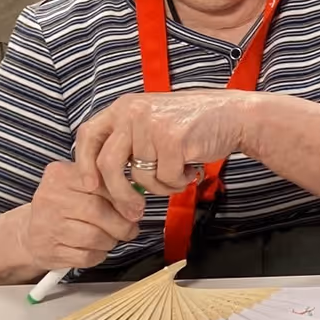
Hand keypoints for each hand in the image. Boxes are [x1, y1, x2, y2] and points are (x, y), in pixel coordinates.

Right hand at [15, 160, 140, 270]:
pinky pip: (86, 256)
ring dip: (111, 240)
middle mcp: (49, 198)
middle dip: (122, 223)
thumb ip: (106, 184)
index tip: (137, 207)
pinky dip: (98, 254)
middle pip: (97, 211)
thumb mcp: (80, 185)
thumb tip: (136, 196)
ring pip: (94, 236)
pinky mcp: (49, 252)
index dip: (125, 199)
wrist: (31, 232)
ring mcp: (47, 226)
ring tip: (112, 237)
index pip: (101, 184)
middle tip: (130, 228)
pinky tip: (96, 248)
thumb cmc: (63, 207)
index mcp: (60, 175)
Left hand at [72, 90, 256, 223]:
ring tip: (178, 175)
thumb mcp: (151, 122)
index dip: (84, 164)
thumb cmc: (193, 124)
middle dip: (119, 195)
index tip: (90, 186)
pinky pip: (165, 178)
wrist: (234, 116)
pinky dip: (179, 182)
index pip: (88, 136)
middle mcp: (134, 112)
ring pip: (140, 177)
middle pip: (108, 164)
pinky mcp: (172, 139)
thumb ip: (127, 141)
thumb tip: (102, 179)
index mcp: (124, 107)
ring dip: (160, 186)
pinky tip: (191, 169)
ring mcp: (153, 125)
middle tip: (133, 211)